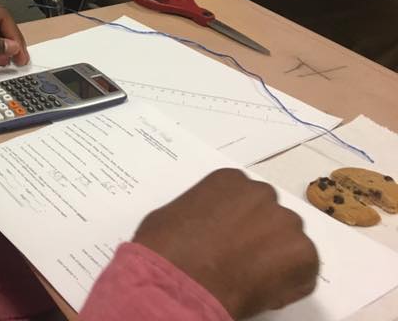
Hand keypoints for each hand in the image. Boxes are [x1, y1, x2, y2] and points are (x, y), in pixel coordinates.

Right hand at [133, 169, 318, 319]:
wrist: (179, 280)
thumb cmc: (166, 248)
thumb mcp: (175, 214)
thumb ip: (203, 213)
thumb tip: (207, 229)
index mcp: (230, 180)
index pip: (246, 200)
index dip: (239, 224)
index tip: (230, 240)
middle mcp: (262, 193)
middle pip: (271, 217)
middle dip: (261, 236)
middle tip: (243, 260)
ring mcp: (286, 222)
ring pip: (289, 241)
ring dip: (276, 258)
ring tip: (251, 277)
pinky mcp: (304, 253)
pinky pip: (303, 270)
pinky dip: (289, 283)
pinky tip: (262, 290)